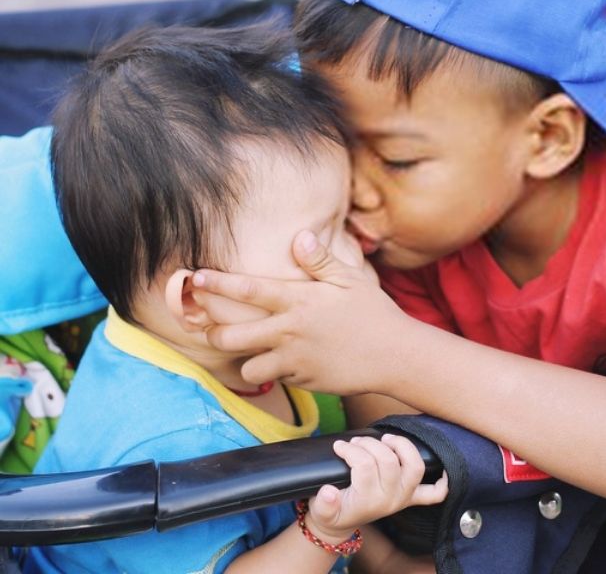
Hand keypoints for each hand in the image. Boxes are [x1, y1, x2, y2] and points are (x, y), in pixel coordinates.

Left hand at [192, 231, 418, 393]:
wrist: (395, 356)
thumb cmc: (374, 312)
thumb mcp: (350, 279)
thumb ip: (320, 261)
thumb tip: (298, 237)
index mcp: (298, 300)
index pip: (247, 289)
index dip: (217, 283)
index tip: (196, 277)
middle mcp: (289, 331)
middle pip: (230, 337)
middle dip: (211, 333)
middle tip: (209, 328)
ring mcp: (294, 360)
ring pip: (247, 368)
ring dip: (245, 360)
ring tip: (249, 351)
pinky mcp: (302, 381)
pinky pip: (275, 380)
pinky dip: (274, 373)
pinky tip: (285, 362)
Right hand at [307, 434, 447, 542]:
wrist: (341, 523)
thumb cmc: (332, 511)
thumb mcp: (321, 510)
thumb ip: (324, 503)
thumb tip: (327, 492)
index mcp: (369, 500)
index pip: (365, 466)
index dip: (350, 451)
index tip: (339, 446)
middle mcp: (391, 499)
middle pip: (389, 461)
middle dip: (370, 444)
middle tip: (356, 442)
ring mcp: (404, 497)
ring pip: (414, 467)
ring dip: (403, 447)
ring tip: (386, 438)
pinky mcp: (411, 497)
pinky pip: (434, 494)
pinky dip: (442, 483)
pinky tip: (443, 470)